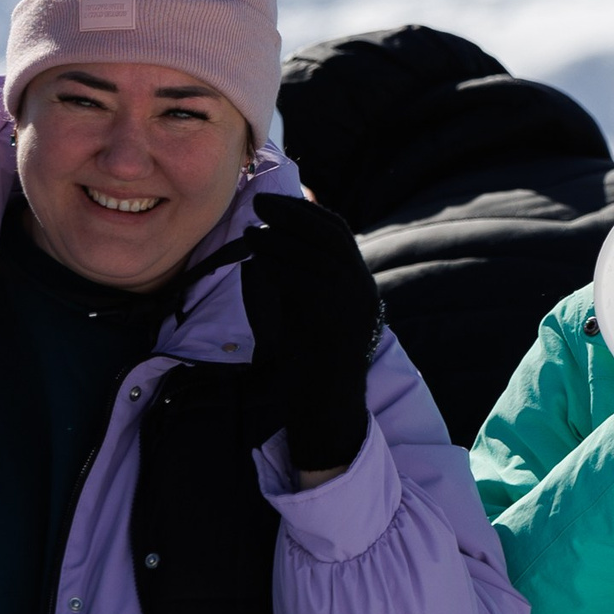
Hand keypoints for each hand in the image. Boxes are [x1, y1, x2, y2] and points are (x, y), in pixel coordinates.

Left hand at [240, 192, 381, 476]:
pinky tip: (257, 256)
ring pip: (316, 255)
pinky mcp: (334, 321)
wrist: (326, 410)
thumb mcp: (303, 314)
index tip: (276, 203)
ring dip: (280, 237)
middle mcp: (361, 291)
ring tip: (252, 230)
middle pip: (330, 236)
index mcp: (359, 287)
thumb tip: (263, 245)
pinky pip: (304, 279)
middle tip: (259, 202)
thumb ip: (293, 280)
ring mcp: (351, 306)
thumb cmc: (309, 367)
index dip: (306, 212)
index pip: (338, 234)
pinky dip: (278, 261)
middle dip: (293, 214)